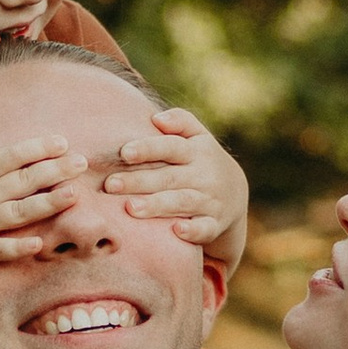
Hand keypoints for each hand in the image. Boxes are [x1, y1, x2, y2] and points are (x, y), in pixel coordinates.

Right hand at [0, 113, 76, 272]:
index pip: (11, 155)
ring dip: (48, 203)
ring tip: (74, 195)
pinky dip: (18, 246)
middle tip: (84, 162)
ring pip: (19, 211)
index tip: (63, 141)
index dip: (38, 147)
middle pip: (24, 179)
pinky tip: (39, 243)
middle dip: (55, 169)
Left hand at [103, 108, 248, 248]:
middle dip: (139, 181)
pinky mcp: (214, 224)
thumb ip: (181, 121)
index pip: (171, 147)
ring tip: (130, 208)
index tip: (125, 152)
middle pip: (169, 177)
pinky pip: (204, 229)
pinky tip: (176, 231)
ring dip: (157, 205)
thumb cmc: (202, 161)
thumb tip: (157, 118)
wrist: (236, 195)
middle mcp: (203, 176)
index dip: (149, 149)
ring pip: (182, 202)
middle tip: (110, 185)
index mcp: (196, 152)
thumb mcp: (199, 137)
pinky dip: (193, 231)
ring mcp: (209, 201)